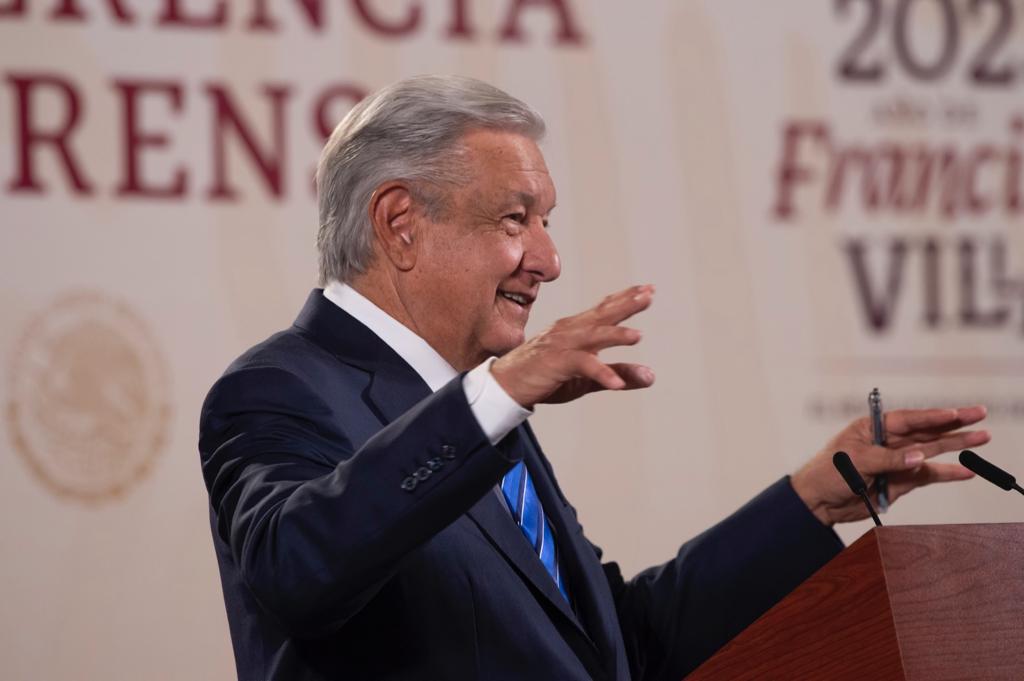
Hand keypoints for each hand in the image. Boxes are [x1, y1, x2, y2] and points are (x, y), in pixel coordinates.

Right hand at [491, 285, 655, 408]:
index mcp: (575, 329)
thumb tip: (651, 376)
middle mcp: (569, 331)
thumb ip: (618, 373)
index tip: (647, 290)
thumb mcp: (587, 377)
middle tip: (648, 294)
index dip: (625, 298)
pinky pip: (581, 366)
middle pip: (601, 315)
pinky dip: (600, 373)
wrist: (505, 385)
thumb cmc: (544, 376)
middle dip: (625, 304)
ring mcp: (561, 345)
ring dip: (614, 335)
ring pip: (592, 337)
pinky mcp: (554, 363)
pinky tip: (617, 383)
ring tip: (637, 336)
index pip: (603, 309)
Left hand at [791, 406, 989, 525]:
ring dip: (956, 445)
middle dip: (953, 424)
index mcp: (872, 428)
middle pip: (926, 431)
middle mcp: (888, 441)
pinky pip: (928, 475)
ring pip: (932, 450)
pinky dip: (947, 473)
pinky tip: (966, 471)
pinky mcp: (901, 481)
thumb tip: (920, 457)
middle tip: (980, 415)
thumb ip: (888, 459)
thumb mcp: (856, 462)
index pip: (908, 419)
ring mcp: (897, 461)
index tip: (955, 413)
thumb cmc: (828, 473)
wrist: (819, 502)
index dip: (932, 416)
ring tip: (982, 438)